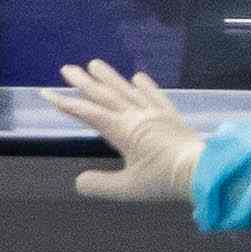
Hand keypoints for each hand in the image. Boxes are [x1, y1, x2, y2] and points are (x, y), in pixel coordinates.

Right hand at [47, 58, 203, 207]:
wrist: (202, 171)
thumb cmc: (164, 180)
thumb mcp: (128, 189)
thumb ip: (101, 185)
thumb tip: (79, 182)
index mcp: (122, 131)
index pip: (88, 113)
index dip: (66, 104)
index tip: (48, 93)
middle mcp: (136, 115)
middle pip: (105, 95)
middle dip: (83, 82)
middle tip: (66, 68)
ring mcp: (154, 112)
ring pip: (127, 89)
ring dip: (109, 76)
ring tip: (94, 63)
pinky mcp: (171, 115)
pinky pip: (155, 94)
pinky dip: (144, 85)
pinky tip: (138, 77)